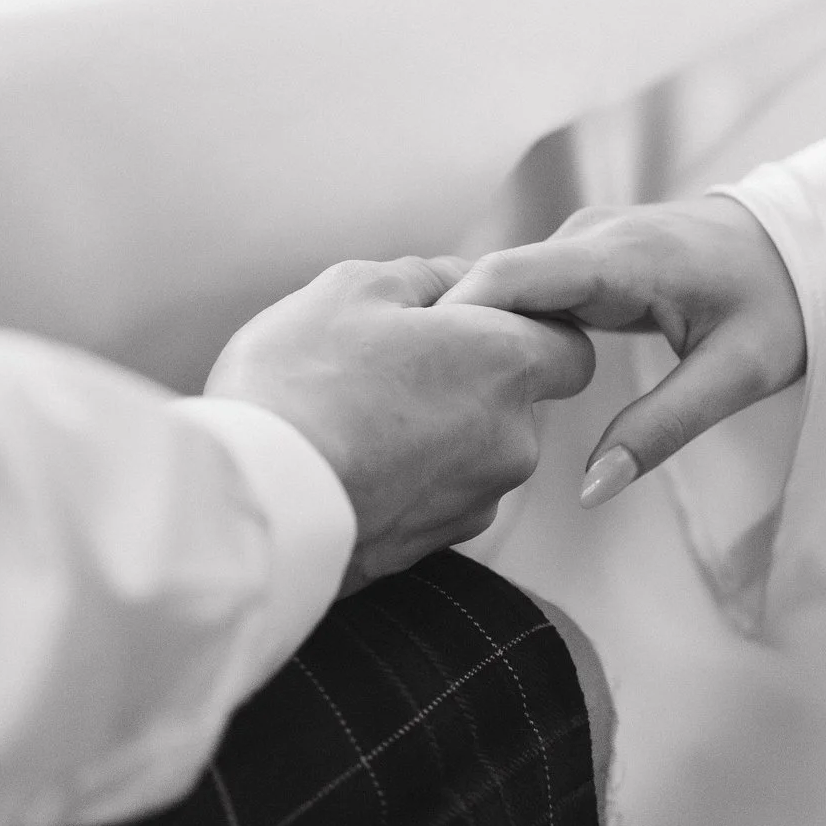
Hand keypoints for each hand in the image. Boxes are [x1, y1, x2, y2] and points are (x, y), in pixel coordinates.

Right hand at [207, 256, 594, 592]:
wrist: (255, 503)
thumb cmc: (303, 382)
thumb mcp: (355, 287)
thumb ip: (428, 277)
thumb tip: (458, 284)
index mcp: (507, 365)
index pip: (570, 345)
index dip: (528, 327)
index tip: (473, 320)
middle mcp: (513, 440)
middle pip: (516, 400)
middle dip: (468, 379)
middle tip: (389, 362)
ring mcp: (476, 502)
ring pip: (473, 451)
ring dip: (433, 431)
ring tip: (354, 415)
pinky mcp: (435, 548)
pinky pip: (434, 496)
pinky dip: (406, 477)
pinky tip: (348, 461)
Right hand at [440, 196, 804, 506]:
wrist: (809, 248)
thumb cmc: (782, 308)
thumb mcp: (735, 376)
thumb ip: (659, 431)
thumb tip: (590, 489)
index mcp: (624, 256)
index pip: (513, 275)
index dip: (456, 318)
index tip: (412, 372)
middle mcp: (593, 234)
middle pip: (495, 281)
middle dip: (450, 332)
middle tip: (407, 397)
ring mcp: (585, 238)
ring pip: (506, 285)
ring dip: (470, 331)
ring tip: (429, 390)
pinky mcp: (585, 252)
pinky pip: (527, 286)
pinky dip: (500, 325)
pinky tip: (475, 371)